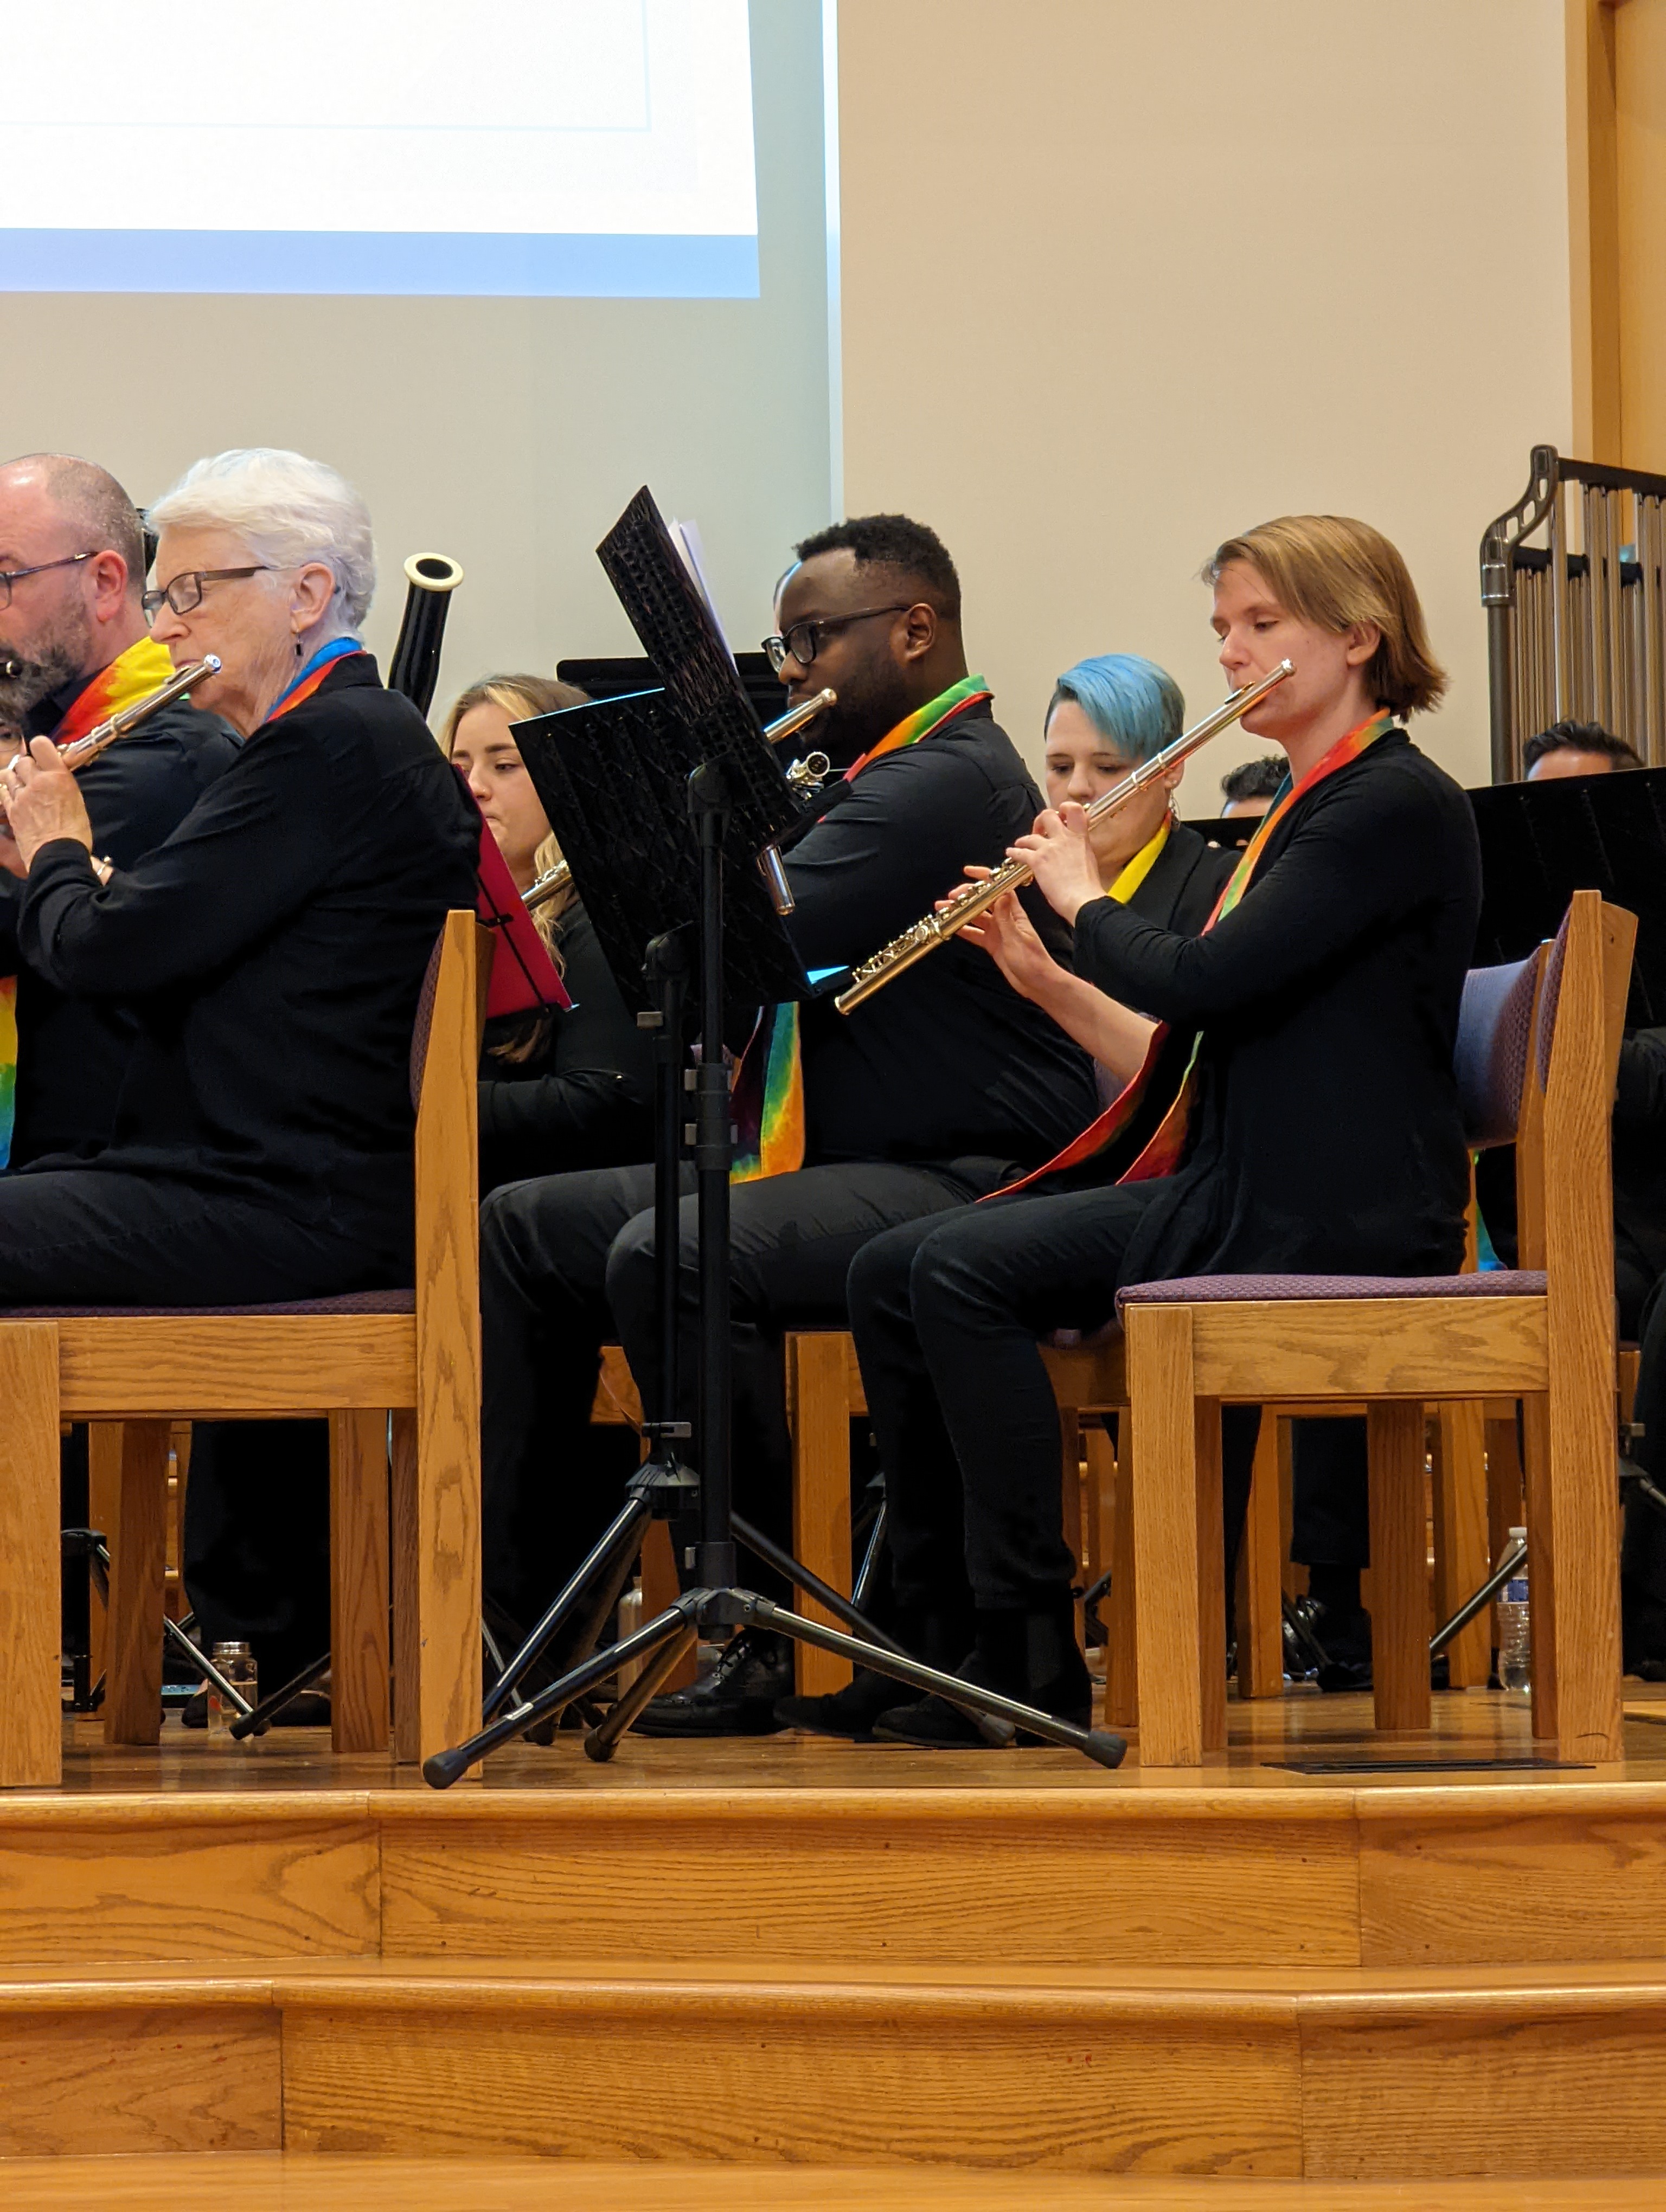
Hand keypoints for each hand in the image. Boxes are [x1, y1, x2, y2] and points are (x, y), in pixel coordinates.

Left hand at [1, 737, 93, 870]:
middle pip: (23, 761)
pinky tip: (16, 797)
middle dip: (28, 767)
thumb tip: (55, 776)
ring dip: (16, 778)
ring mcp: (21, 796)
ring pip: (10, 775)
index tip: (43, 755)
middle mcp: (37, 782)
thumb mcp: (77, 801)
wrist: (59, 855)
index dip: (40, 747)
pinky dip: (9, 792)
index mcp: (58, 777)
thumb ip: (62, 784)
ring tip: (24, 786)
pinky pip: (4, 792)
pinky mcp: (12, 810)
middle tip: (35, 776)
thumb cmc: (75, 833)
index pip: (40, 745)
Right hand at [955, 876, 1060, 1004]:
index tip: (968, 872)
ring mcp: (998, 932)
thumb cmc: (1033, 962)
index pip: (998, 888)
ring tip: (943, 910)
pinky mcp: (993, 945)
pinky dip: (964, 930)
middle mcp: (1005, 920)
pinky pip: (976, 934)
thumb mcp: (1017, 939)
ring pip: (976, 917)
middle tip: (950, 898)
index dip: (984, 878)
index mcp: (1014, 914)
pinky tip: (952, 927)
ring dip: (960, 913)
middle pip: (983, 901)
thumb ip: (1005, 918)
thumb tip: (999, 894)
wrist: (1038, 983)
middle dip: (966, 897)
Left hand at [1007, 801, 1103, 923]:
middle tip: (1039, 829)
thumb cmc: (1087, 887)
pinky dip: (1014, 852)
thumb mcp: (1089, 861)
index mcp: (1080, 838)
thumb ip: (1080, 850)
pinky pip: (1021, 852)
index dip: (1065, 808)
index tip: (1061, 815)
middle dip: (1040, 820)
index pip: (1074, 810)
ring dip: (1024, 839)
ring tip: (1021, 843)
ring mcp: (1050, 849)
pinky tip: (1011, 852)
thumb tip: (1075, 850)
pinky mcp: (1038, 861)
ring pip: (1031, 835)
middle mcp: (1065, 839)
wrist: (1083, 900)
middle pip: (1048, 815)